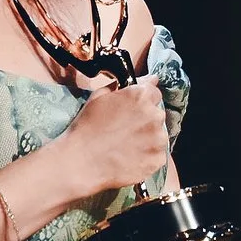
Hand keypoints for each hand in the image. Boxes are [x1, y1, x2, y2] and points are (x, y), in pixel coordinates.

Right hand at [50, 81, 170, 197]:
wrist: (81, 162)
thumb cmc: (87, 128)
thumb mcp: (99, 98)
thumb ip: (124, 86)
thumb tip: (148, 79)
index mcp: (141, 96)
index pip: (154, 92)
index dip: (143, 101)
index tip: (133, 110)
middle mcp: (155, 116)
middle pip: (157, 115)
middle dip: (145, 120)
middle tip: (125, 130)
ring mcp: (159, 139)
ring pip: (159, 135)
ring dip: (148, 139)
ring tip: (127, 146)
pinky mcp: (158, 160)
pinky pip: (157, 155)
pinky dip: (147, 157)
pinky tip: (130, 158)